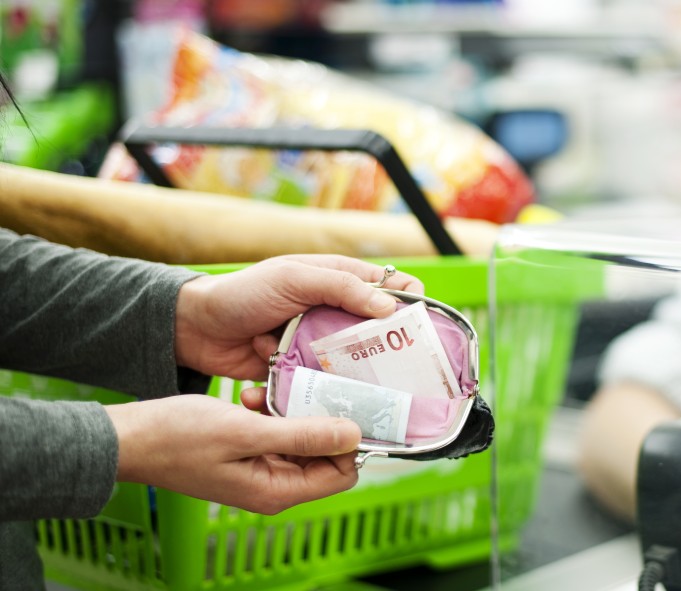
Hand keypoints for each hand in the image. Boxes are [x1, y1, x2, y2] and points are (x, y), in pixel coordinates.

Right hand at [105, 395, 361, 513]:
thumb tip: (353, 435)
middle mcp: (274, 485)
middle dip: (320, 419)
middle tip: (308, 386)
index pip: (342, 473)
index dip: (349, 441)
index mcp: (277, 490)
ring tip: (268, 390)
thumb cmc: (178, 437)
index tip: (345, 403)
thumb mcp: (245, 431)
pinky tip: (252, 395)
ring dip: (292, 410)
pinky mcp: (248, 453)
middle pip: (326, 454)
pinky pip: (277, 431)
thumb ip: (301, 435)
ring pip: (302, 438)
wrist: (129, 438)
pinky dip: (271, 411)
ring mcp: (261, 470)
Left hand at [175, 254, 422, 380]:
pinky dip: (320, 389)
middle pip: (380, 333)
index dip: (411, 305)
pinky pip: (326, 385)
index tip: (421, 330)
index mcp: (340, 281)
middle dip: (390, 351)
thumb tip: (389, 308)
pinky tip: (313, 391)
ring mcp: (321, 344)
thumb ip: (341, 287)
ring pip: (356, 365)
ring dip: (351, 374)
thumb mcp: (293, 279)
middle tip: (399, 372)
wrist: (194, 330)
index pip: (392, 288)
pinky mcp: (304, 372)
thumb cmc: (242, 293)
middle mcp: (336, 313)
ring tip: (351, 385)